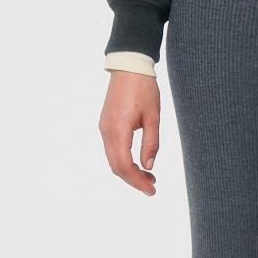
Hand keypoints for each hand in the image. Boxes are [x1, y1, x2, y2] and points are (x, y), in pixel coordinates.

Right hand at [99, 69, 160, 194]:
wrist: (129, 67)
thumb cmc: (144, 89)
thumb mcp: (153, 117)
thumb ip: (151, 143)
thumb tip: (148, 166)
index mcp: (118, 129)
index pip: (124, 165)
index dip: (137, 181)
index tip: (152, 190)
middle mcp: (107, 131)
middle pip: (116, 166)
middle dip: (133, 180)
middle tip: (152, 186)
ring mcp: (104, 128)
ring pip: (113, 159)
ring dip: (129, 171)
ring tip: (149, 176)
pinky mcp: (105, 124)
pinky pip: (112, 149)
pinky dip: (123, 160)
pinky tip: (138, 162)